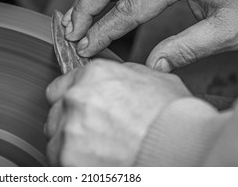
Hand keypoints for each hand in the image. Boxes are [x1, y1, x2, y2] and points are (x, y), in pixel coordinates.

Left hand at [45, 59, 190, 165]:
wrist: (182, 151)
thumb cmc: (174, 119)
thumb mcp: (153, 80)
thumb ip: (123, 74)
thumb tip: (115, 77)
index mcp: (93, 75)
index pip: (61, 86)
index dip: (72, 100)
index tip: (79, 110)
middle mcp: (76, 98)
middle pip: (56, 111)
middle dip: (70, 121)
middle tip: (93, 133)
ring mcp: (69, 130)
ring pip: (55, 137)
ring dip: (71, 143)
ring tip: (98, 151)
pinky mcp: (67, 160)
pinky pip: (58, 161)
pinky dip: (73, 164)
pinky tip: (97, 163)